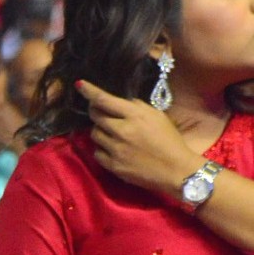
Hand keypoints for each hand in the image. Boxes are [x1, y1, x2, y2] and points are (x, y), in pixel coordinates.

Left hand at [76, 80, 198, 195]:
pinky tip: (113, 149)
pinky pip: (97, 153)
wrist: (175, 170)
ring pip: (94, 134)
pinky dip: (102, 149)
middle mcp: (122, 130)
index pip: (105, 100)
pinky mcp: (113, 166)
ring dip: (100, 131)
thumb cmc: (169, 141)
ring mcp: (115, 149)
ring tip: (111, 133)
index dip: (90, 91)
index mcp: (134, 115)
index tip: (79, 84)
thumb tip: (120, 102)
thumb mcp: (157, 116)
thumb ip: (137, 107)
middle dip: (95, 112)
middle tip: (101, 113)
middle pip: (96, 116)